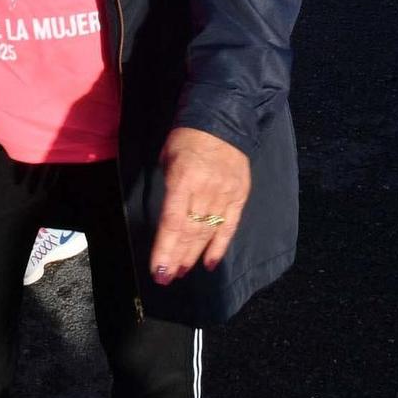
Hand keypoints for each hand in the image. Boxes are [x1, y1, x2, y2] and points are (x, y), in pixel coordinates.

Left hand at [148, 127, 249, 284]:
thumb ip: (170, 189)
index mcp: (184, 180)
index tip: (158, 269)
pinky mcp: (239, 197)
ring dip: (193, 255)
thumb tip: (170, 218)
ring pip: (207, 233)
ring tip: (181, 272)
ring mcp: (225, 195)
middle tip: (166, 277)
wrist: (223, 121)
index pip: (173, 223)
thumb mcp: (168, 158)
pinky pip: (229, 227)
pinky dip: (219, 247)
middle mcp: (205, 191)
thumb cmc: (187, 138)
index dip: (165, 249)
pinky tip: (209, 264)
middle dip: (176, 257)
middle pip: (190, 232)